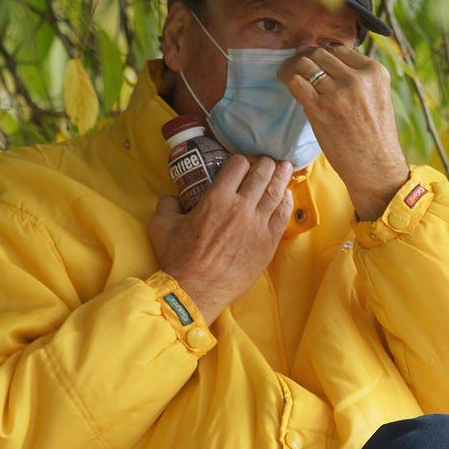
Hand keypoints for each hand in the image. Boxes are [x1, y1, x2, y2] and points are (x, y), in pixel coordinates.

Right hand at [148, 155, 294, 320]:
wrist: (196, 289)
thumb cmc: (178, 258)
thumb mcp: (162, 225)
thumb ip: (168, 205)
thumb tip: (173, 198)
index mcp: (216, 198)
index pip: (237, 166)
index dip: (240, 160)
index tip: (242, 161)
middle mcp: (240, 208)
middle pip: (260, 176)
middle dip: (266, 164)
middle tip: (270, 159)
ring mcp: (257, 225)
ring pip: (275, 193)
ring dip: (281, 177)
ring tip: (285, 167)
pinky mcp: (268, 243)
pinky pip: (282, 216)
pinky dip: (285, 202)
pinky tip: (287, 194)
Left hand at [282, 46, 409, 220]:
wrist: (376, 167)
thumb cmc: (375, 136)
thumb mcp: (376, 97)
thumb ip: (357, 78)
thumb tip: (324, 61)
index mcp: (375, 72)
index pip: (340, 50)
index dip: (323, 55)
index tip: (315, 62)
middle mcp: (358, 79)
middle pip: (320, 54)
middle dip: (305, 58)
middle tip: (297, 66)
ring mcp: (339, 93)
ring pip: (304, 64)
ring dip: (292, 67)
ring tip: (288, 73)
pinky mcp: (321, 108)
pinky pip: (295, 82)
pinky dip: (288, 79)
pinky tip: (286, 82)